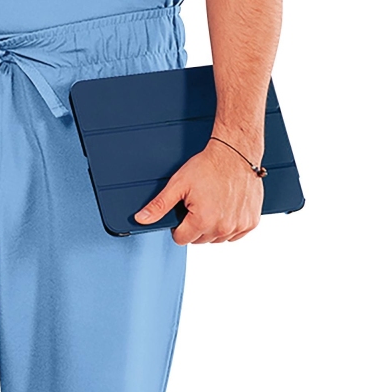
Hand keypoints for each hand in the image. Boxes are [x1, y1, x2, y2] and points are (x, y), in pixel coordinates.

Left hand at [133, 139, 264, 244]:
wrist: (236, 152)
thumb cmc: (209, 165)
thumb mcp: (178, 184)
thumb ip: (159, 205)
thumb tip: (141, 219)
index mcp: (203, 221)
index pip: (181, 239)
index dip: (179, 225)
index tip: (185, 209)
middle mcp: (222, 228)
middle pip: (199, 239)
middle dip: (196, 224)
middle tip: (200, 202)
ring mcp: (238, 226)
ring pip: (216, 238)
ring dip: (213, 226)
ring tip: (214, 203)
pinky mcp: (250, 222)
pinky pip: (234, 234)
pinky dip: (229, 225)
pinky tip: (227, 207)